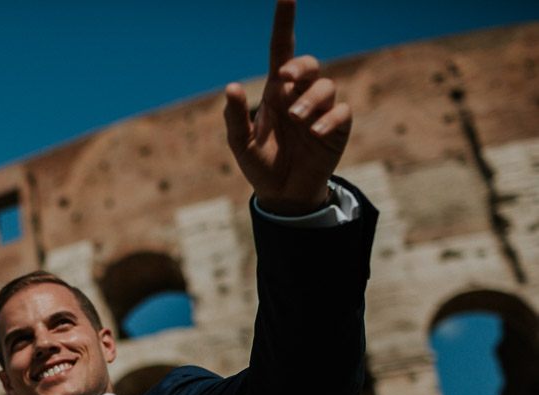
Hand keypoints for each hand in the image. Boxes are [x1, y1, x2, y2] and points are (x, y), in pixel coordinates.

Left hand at [224, 0, 351, 214]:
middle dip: (300, 66)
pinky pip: (341, 111)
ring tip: (297, 119)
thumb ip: (235, 118)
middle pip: (309, 64)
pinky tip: (315, 133)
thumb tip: (231, 87)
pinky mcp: (337, 128)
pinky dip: (329, 119)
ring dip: (311, 99)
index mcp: (275, 92)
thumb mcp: (241, 144)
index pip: (282, 50)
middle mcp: (299, 96)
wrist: (282, 193)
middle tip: (285, 79)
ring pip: (326, 86)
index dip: (285, 23)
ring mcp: (320, 110)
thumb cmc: (260, 164)